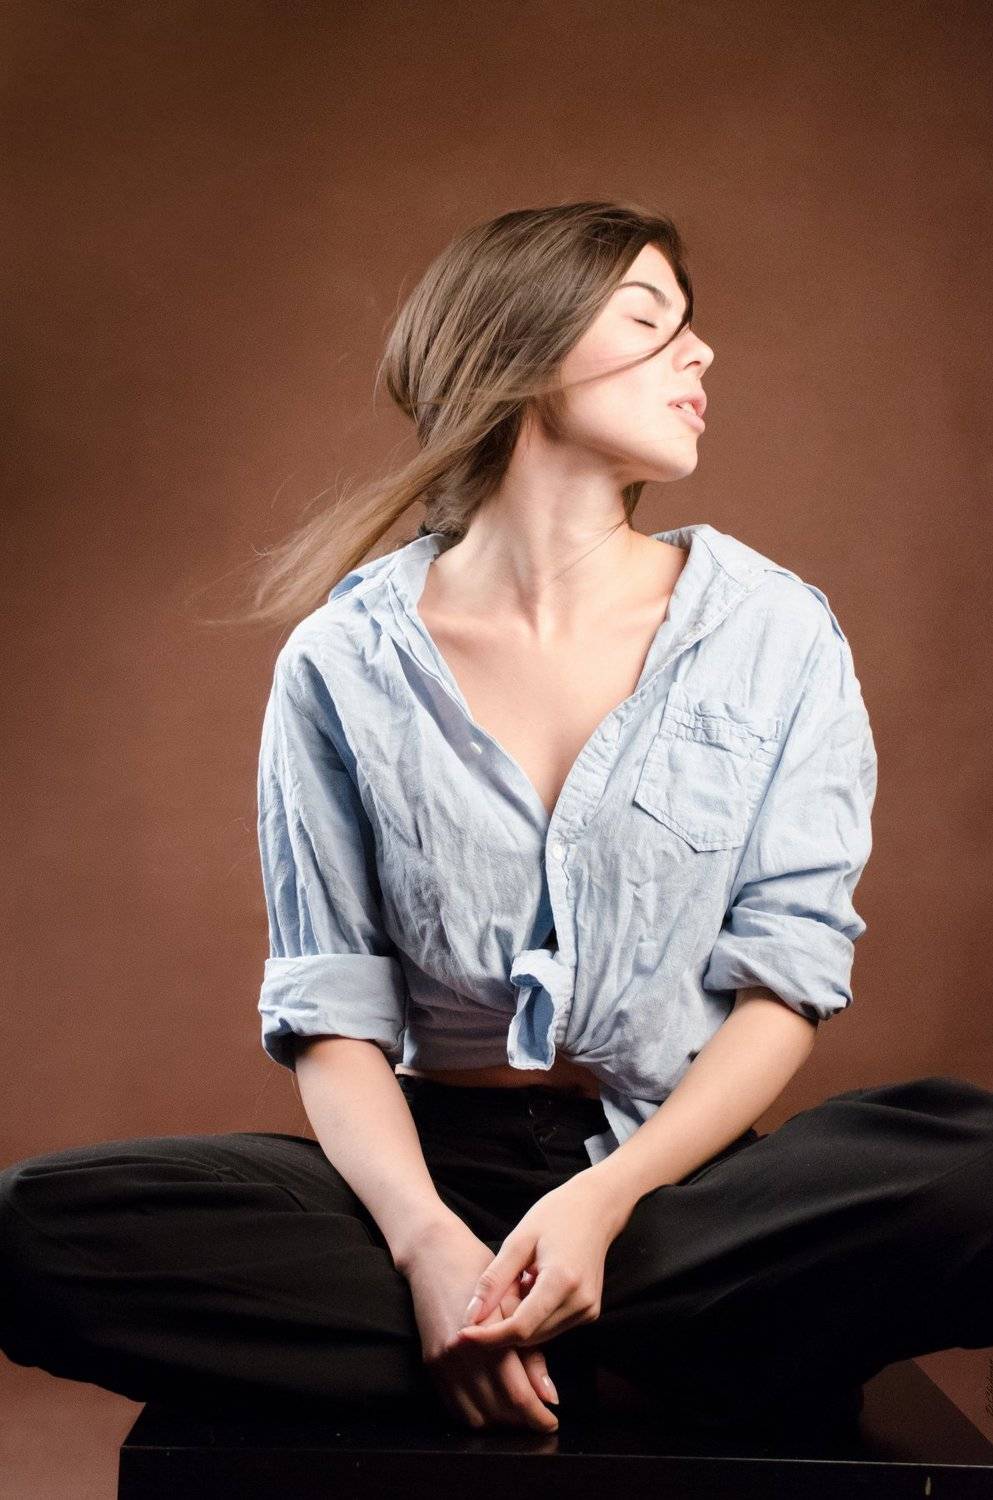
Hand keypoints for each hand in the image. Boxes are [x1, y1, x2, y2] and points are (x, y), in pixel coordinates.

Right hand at [401, 1214, 560, 1432]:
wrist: (435, 1253)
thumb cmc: (481, 1269)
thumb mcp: (514, 1302)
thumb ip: (531, 1351)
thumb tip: (549, 1397)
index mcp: (486, 1337)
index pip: (516, 1393)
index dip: (538, 1414)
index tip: (552, 1420)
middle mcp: (460, 1354)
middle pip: (497, 1410)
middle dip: (524, 1422)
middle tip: (542, 1420)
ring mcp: (442, 1360)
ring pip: (476, 1416)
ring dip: (501, 1423)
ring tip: (519, 1416)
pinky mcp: (431, 1363)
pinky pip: (454, 1407)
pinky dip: (476, 1415)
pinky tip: (493, 1409)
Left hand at [455, 1169, 623, 1349]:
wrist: (596, 1208)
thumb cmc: (555, 1216)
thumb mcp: (518, 1241)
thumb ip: (493, 1280)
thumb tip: (470, 1316)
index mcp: (563, 1281)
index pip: (520, 1327)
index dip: (488, 1337)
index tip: (461, 1335)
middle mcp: (580, 1303)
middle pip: (528, 1336)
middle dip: (501, 1326)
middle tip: (488, 1298)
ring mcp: (588, 1311)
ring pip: (538, 1336)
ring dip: (516, 1322)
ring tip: (513, 1286)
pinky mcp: (589, 1313)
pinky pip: (550, 1328)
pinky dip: (532, 1318)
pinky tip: (528, 1289)